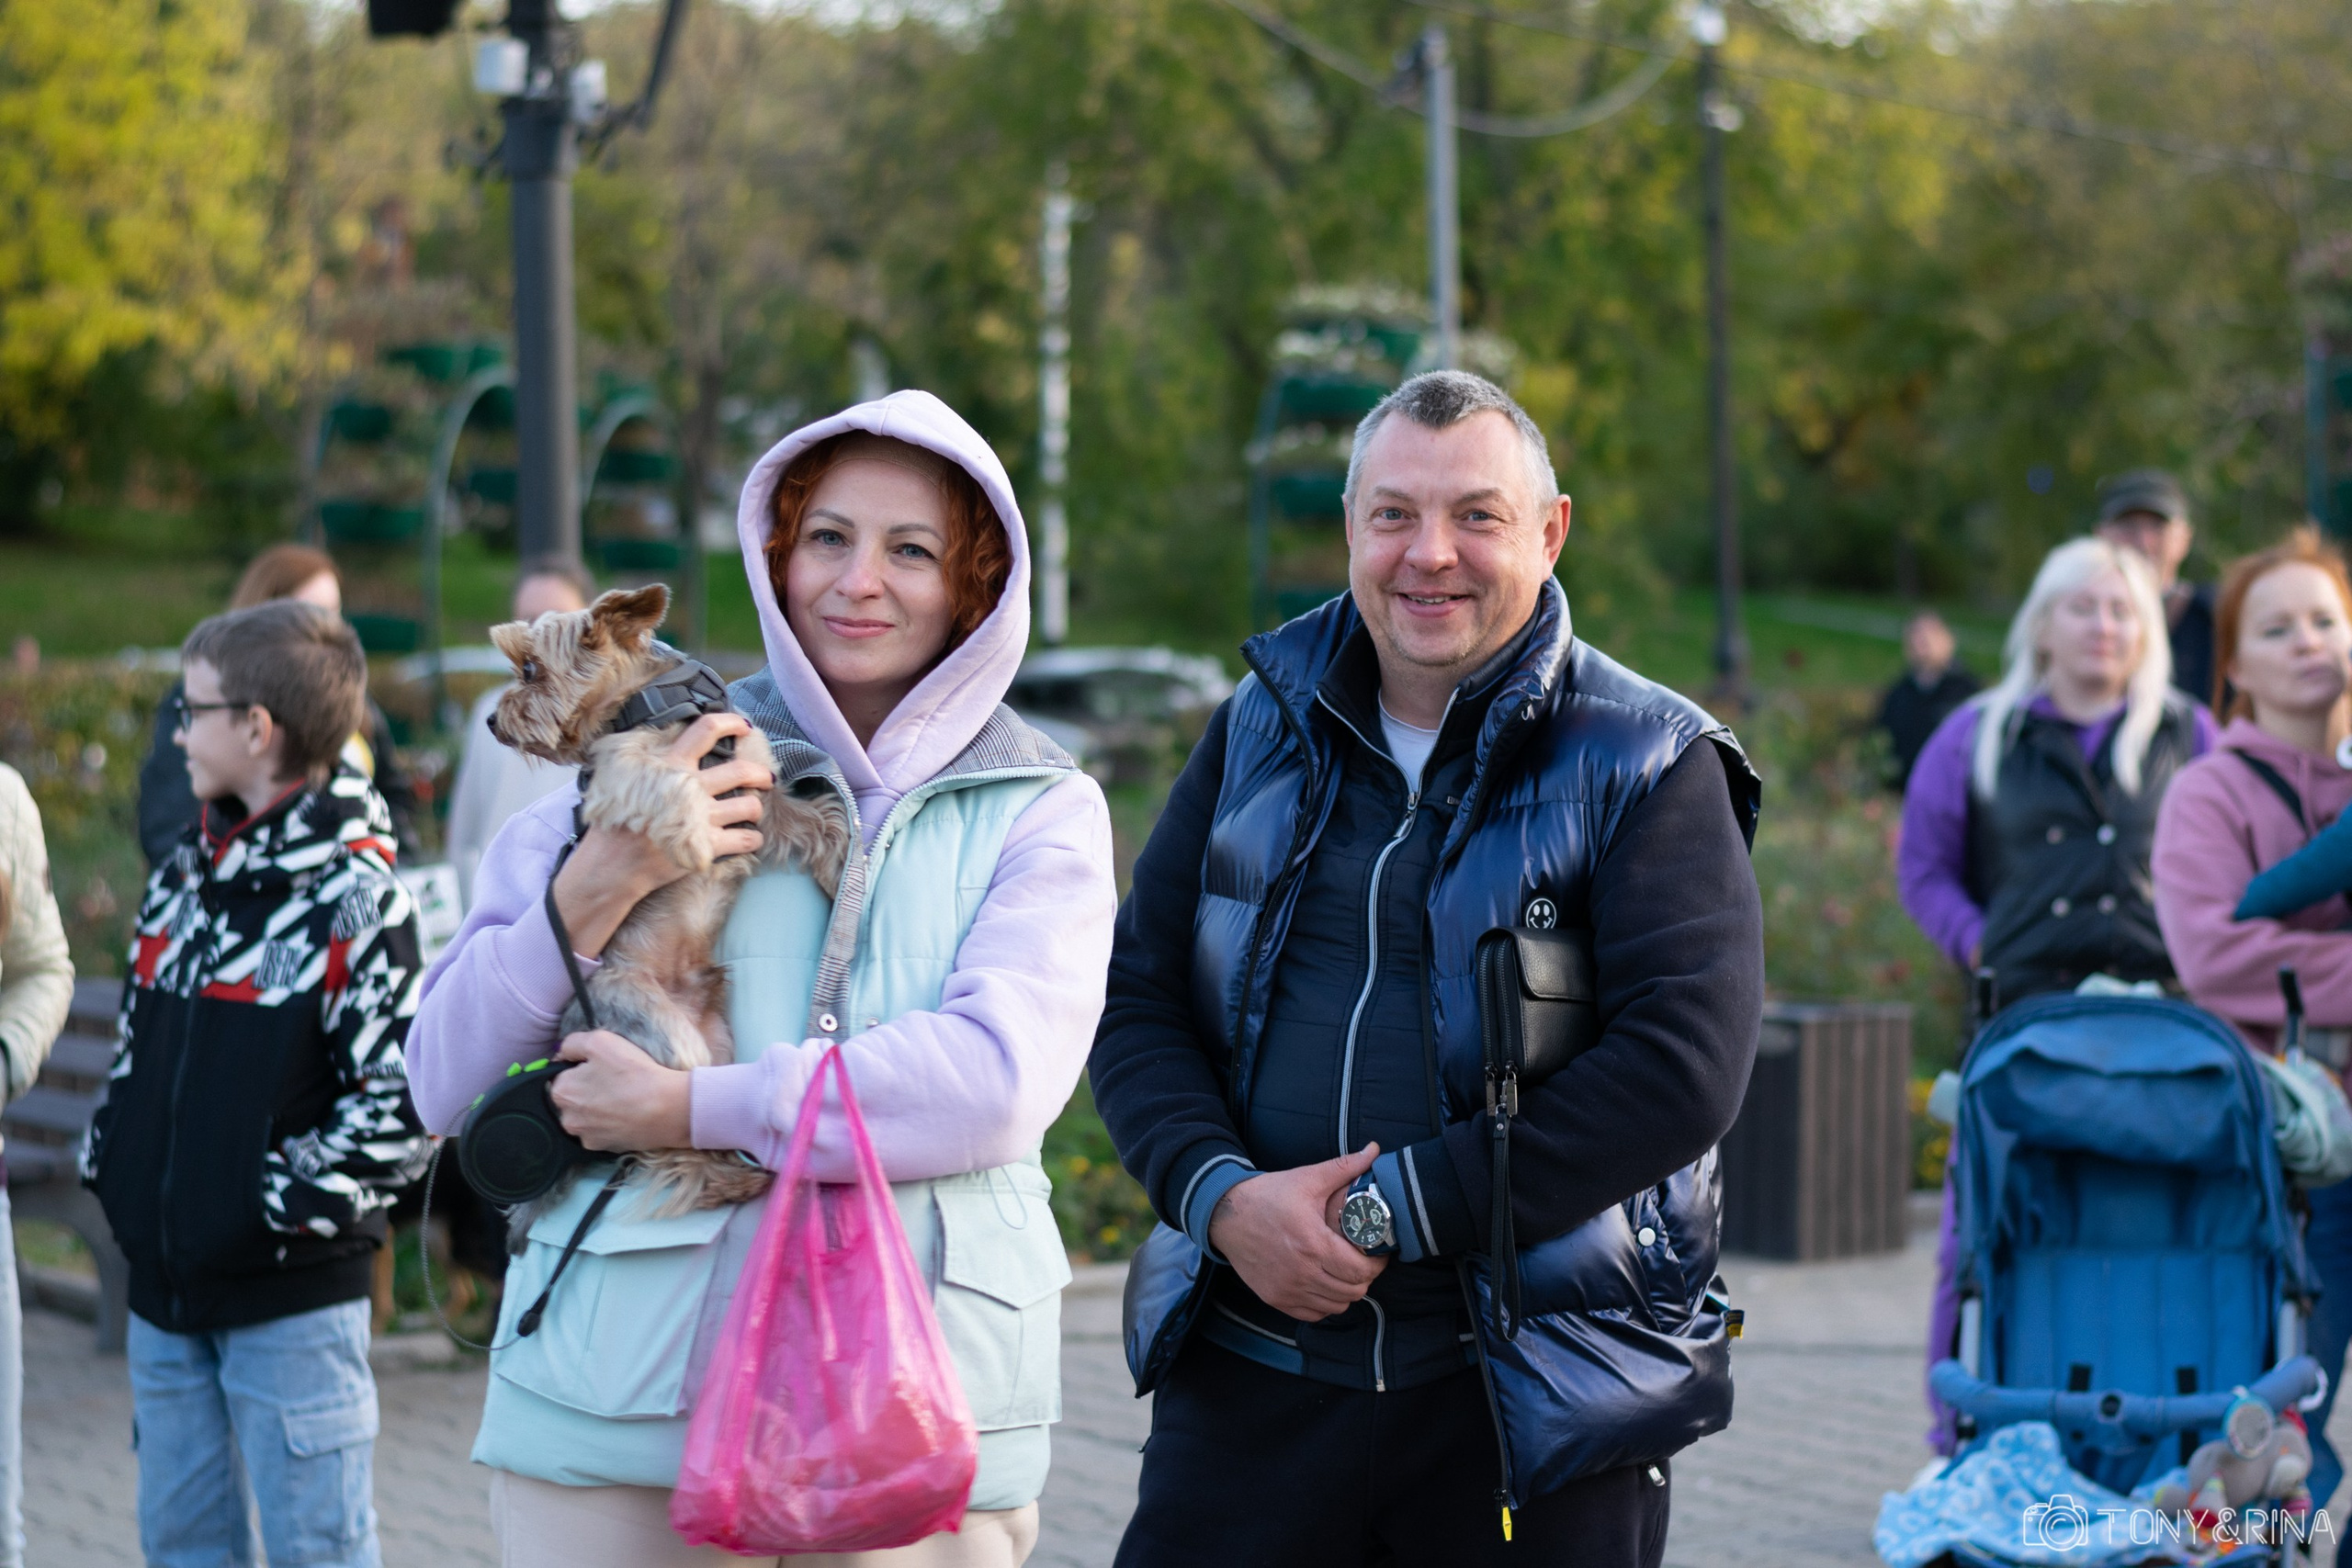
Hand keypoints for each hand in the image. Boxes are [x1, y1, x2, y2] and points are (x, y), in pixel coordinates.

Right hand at [551, 713, 772, 956]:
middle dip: (761, 773)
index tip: (744, 726)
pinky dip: (753, 839)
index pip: (705, 731)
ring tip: (752, 811)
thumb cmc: (614, 819)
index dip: (731, 723)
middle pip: (741, 771)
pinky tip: (749, 839)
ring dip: (756, 808)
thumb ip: (646, 755)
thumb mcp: (620, 775)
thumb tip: (666, 736)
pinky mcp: (706, 847)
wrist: (610, 863)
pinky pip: (746, 839)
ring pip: (749, 806)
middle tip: (767, 778)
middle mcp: (689, 788)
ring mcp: (700, 818)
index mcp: (669, 765)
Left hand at [551, 1030, 692, 1151]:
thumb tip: (561, 1055)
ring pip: (585, 1117)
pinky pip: (601, 1132)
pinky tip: (626, 1115)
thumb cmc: (634, 1071)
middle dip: (586, 1090)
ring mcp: (585, 1137)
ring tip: (622, 1100)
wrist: (668, 1108)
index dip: (581, 1068)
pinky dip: (609, 1124)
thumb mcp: (600, 1040)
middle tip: (614, 1082)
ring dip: (596, 1109)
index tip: (603, 1067)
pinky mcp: (604, 1149)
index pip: (562, 1075)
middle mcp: (566, 1118)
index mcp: (561, 1091)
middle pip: (572, 1098)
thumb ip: (572, 1044)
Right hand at [1207, 1144, 1387, 1320]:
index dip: (1376, 1264)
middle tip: (1364, 1262)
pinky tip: (1324, 1285)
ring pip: (1336, 1306)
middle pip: (1352, 1292)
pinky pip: (1313, 1314)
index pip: (1360, 1270)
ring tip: (1345, 1273)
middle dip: (1365, 1277)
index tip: (1377, 1253)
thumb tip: (1374, 1150)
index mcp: (1313, 1243)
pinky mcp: (1275, 1298)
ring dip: (1346, 1292)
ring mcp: (1287, 1289)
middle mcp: (1301, 1272)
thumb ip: (1344, 1167)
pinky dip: (1324, 1304)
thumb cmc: (1268, 1195)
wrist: (1226, 1214)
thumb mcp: (1307, 1178)